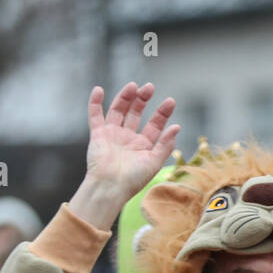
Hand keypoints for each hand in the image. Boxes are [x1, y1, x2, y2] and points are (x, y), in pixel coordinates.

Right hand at [69, 83, 179, 228]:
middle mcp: (129, 138)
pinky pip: (95, 115)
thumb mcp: (154, 162)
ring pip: (118, 110)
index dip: (162, 113)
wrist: (110, 187)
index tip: (170, 101)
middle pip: (136, 113)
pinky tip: (99, 89)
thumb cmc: (134, 179)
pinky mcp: (98, 135)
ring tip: (133, 86)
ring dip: (125, 97)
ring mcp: (113, 134)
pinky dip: (95, 102)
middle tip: (150, 87)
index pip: (155, 124)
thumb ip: (165, 144)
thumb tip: (177, 127)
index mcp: (144, 145)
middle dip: (143, 100)